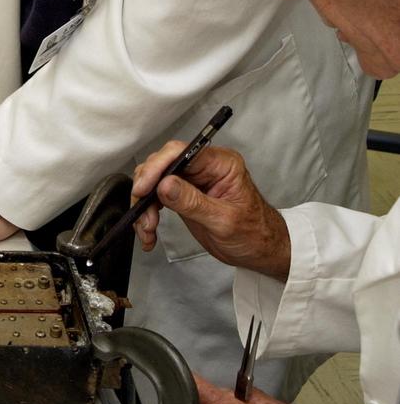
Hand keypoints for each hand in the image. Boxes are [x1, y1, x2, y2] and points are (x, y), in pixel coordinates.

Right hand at [132, 142, 290, 280]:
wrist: (260, 251)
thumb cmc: (254, 234)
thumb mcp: (223, 221)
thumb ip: (193, 202)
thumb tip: (164, 184)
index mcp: (220, 164)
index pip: (181, 152)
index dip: (158, 167)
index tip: (143, 188)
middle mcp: (204, 167)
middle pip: (163, 164)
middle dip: (147, 189)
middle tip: (144, 216)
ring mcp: (193, 180)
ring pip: (155, 181)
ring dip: (145, 205)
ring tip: (147, 230)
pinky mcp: (183, 195)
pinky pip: (157, 196)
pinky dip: (148, 213)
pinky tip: (149, 232)